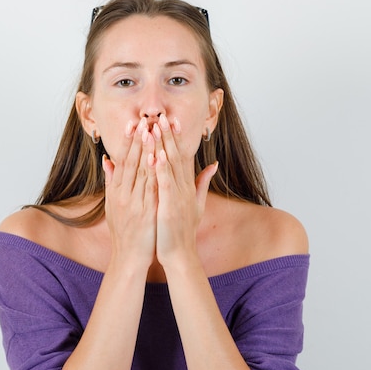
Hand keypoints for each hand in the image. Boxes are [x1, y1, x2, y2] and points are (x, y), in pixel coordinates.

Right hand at [102, 117, 157, 269]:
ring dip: (147, 151)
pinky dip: (154, 174)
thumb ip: (110, 181)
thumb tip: (106, 159)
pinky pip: (151, 189)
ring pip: (141, 173)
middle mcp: (123, 195)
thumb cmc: (123, 231)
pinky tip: (159, 160)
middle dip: (138, 141)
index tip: (133, 124)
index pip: (122, 161)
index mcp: (116, 192)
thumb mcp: (112, 205)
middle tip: (144, 120)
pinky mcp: (146, 213)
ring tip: (152, 132)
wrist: (128, 257)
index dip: (128, 142)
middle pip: (131, 163)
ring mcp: (134, 203)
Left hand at [151, 115, 217, 265]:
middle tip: (162, 115)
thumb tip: (214, 164)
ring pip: (170, 166)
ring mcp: (178, 197)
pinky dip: (161, 169)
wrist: (180, 254)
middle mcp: (184, 188)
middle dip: (169, 135)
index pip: (183, 157)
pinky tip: (156, 154)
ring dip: (164, 145)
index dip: (177, 138)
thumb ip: (203, 183)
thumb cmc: (183, 231)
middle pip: (177, 156)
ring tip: (156, 126)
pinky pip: (165, 184)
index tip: (172, 120)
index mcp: (187, 187)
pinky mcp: (169, 206)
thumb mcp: (196, 204)